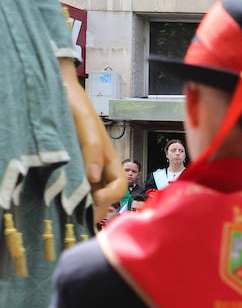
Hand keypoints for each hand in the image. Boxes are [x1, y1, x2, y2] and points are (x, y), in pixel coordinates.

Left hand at [62, 59, 124, 220]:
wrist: (56, 90)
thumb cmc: (74, 105)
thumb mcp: (85, 126)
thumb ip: (92, 149)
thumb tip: (93, 177)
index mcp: (109, 159)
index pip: (119, 187)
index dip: (110, 197)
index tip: (93, 199)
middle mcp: (99, 167)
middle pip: (106, 196)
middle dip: (96, 209)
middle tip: (78, 217)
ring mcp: (84, 167)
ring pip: (90, 194)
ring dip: (82, 204)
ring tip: (67, 211)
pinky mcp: (68, 166)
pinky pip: (74, 187)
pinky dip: (69, 196)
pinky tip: (58, 198)